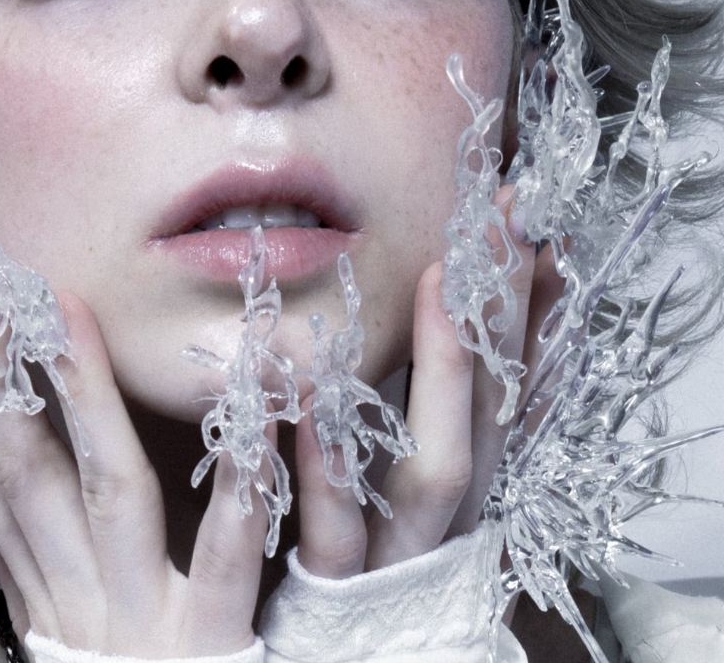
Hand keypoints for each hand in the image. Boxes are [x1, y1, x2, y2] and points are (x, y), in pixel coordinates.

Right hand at [0, 292, 265, 655]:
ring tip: (68, 311)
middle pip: (22, 470)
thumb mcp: (59, 629)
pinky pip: (226, 549)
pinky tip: (252, 407)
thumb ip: (34, 560)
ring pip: (107, 489)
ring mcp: (139, 616)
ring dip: (84, 398)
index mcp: (40, 588)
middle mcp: (74, 595)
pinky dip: (238, 479)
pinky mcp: (211, 641)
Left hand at [294, 184, 561, 577]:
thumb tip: (455, 295)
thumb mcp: (414, 463)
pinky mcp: (340, 585)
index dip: (529, 305)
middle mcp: (449, 508)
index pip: (513, 378)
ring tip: (436, 281)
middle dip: (502, 313)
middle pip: (491, 405)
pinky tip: (310, 392)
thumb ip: (430, 391)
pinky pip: (334, 527)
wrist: (349, 657)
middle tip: (501, 221)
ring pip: (433, 467)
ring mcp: (400, 547)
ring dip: (440, 371)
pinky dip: (325, 464)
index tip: (530, 223)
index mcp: (465, 470)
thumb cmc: (376, 541)